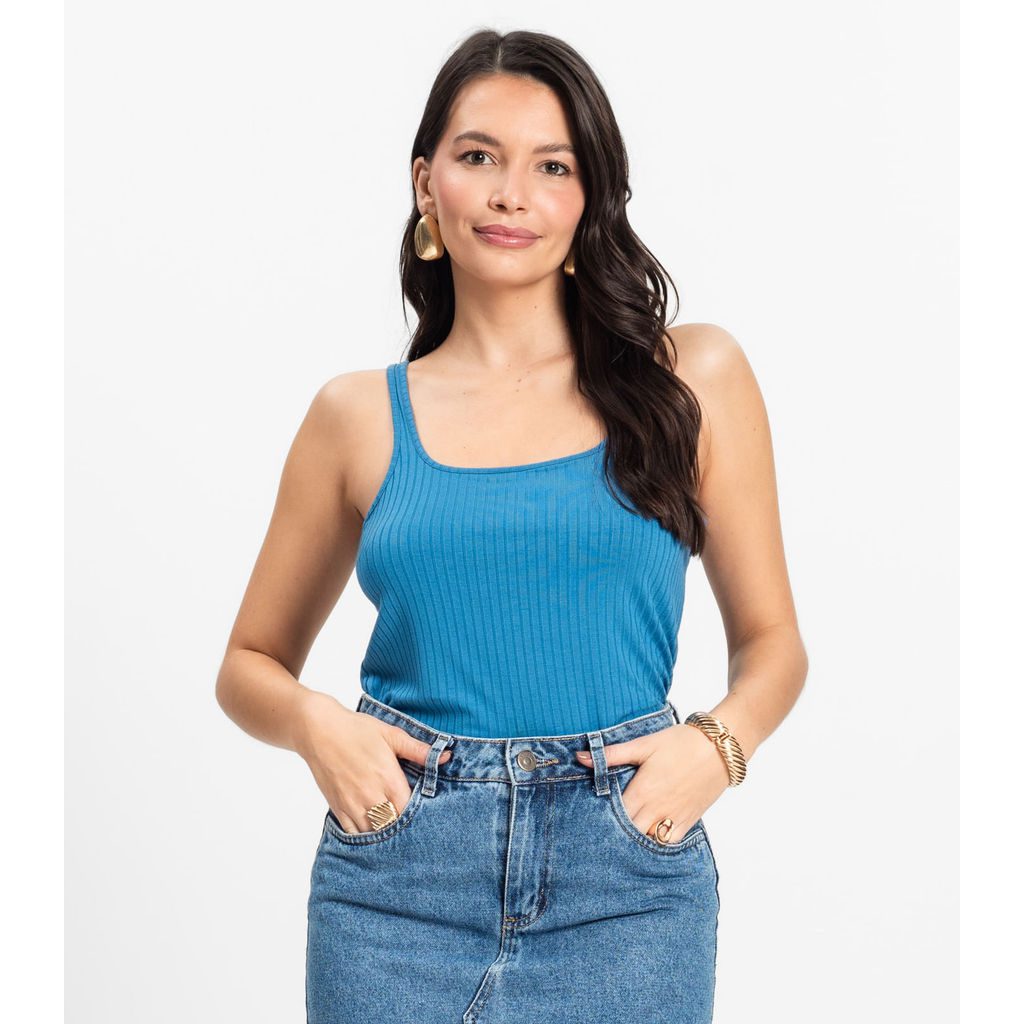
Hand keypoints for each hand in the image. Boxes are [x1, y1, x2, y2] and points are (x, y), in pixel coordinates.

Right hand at [295, 692, 451, 833]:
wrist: (318, 730)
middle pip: (394, 825)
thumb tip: (446, 756)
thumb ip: (418, 750)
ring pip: (374, 833)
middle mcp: (371, 796)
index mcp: (388, 778)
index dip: (419, 814)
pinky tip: (373, 830)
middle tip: (412, 824)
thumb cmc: (356, 729)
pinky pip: (353, 834)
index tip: (425, 811)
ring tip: (394, 828)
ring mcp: (353, 805)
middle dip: (404, 826)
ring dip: (385, 832)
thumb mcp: (391, 734)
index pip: (411, 810)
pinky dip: (364, 835)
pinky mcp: (338, 808)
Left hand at [576, 723, 729, 841]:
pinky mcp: (689, 821)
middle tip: (600, 830)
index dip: (599, 819)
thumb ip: (611, 754)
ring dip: (635, 839)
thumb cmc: (680, 742)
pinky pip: (669, 842)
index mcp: (643, 791)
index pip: (613, 816)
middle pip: (628, 833)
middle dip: (614, 833)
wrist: (720, 748)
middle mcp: (657, 809)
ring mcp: (674, 818)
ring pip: (648, 841)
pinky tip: (647, 836)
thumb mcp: (644, 744)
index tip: (587, 819)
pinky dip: (657, 842)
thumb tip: (580, 757)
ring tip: (621, 836)